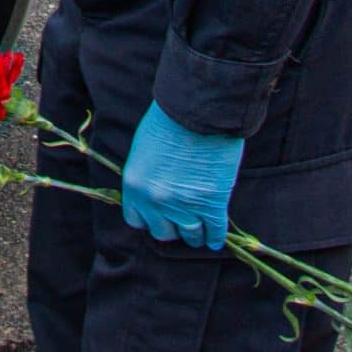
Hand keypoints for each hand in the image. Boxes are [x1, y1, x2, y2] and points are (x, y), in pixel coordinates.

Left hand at [119, 103, 243, 248]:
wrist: (196, 111)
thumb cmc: (167, 121)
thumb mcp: (143, 150)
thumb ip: (146, 177)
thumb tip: (155, 192)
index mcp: (134, 187)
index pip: (136, 220)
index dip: (149, 219)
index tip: (158, 217)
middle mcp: (156, 202)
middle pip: (162, 232)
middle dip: (171, 227)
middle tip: (180, 222)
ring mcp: (185, 206)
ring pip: (189, 235)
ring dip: (195, 234)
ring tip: (200, 232)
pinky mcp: (212, 204)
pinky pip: (214, 231)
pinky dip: (216, 237)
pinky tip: (216, 240)